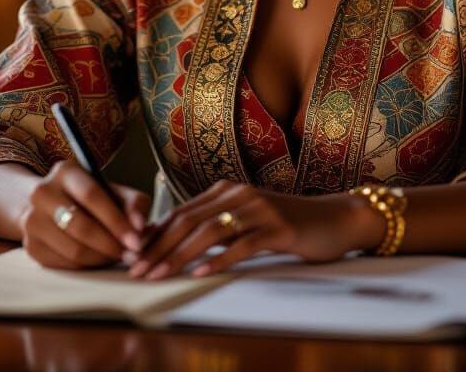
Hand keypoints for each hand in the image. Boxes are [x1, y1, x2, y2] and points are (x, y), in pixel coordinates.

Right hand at [20, 159, 151, 268]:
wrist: (50, 204)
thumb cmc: (91, 197)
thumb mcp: (113, 190)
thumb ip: (134, 203)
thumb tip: (140, 228)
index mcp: (65, 172)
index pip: (92, 196)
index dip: (116, 220)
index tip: (136, 240)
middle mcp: (42, 193)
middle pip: (80, 226)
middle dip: (110, 244)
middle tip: (131, 255)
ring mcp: (32, 221)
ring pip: (72, 249)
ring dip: (101, 258)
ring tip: (118, 256)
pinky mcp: (30, 247)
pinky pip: (64, 264)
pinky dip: (87, 266)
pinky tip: (99, 259)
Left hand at [127, 179, 377, 279]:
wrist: (334, 219)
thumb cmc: (287, 226)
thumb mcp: (246, 223)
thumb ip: (215, 229)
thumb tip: (175, 246)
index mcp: (227, 190)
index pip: (181, 213)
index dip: (154, 236)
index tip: (132, 259)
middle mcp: (238, 194)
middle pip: (189, 220)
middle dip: (158, 248)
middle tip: (136, 272)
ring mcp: (259, 209)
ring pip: (210, 231)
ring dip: (179, 255)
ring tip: (159, 276)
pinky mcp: (278, 227)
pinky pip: (243, 243)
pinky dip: (219, 259)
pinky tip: (202, 274)